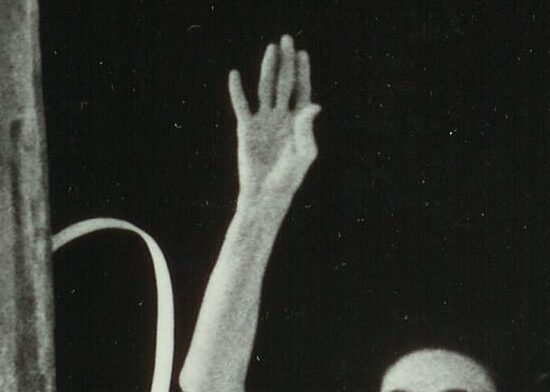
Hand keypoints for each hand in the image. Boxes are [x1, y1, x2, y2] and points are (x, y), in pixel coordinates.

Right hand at [227, 35, 320, 208]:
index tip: (302, 54)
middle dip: (286, 62)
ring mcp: (263, 120)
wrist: (266, 193)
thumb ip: (307, 127)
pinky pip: (241, 105)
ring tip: (270, 49)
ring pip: (265, 88)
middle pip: (284, 83)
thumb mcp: (304, 152)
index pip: (301, 91)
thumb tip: (314, 104)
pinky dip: (236, 90)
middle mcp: (281, 117)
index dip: (302, 72)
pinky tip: (235, 75)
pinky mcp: (246, 128)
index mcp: (298, 122)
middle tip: (286, 40)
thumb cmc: (289, 177)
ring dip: (267, 68)